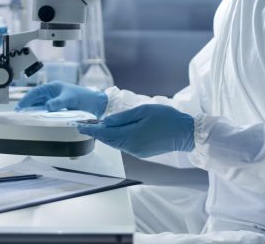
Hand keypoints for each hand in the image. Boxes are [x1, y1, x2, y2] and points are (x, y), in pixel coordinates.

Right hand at [17, 81, 107, 117]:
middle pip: (36, 99)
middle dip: (27, 105)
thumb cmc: (85, 97)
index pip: (36, 92)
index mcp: (53, 87)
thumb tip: (47, 106)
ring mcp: (55, 102)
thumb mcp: (70, 98)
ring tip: (25, 118)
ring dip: (33, 111)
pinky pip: (46, 112)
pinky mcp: (58, 109)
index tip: (20, 106)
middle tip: (19, 113)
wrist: (96, 104)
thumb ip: (59, 102)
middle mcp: (52, 94)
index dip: (27, 99)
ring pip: (40, 106)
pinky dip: (41, 116)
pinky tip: (37, 120)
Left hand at [78, 104, 194, 157]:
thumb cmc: (166, 118)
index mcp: (130, 136)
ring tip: (97, 126)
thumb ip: (123, 117)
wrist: (185, 133)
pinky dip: (117, 138)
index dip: (91, 130)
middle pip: (109, 140)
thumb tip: (106, 121)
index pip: (105, 134)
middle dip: (97, 132)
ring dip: (107, 135)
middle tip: (85, 124)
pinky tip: (115, 131)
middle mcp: (131, 147)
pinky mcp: (142, 153)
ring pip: (116, 143)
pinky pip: (125, 145)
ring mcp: (137, 152)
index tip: (79, 126)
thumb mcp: (143, 111)